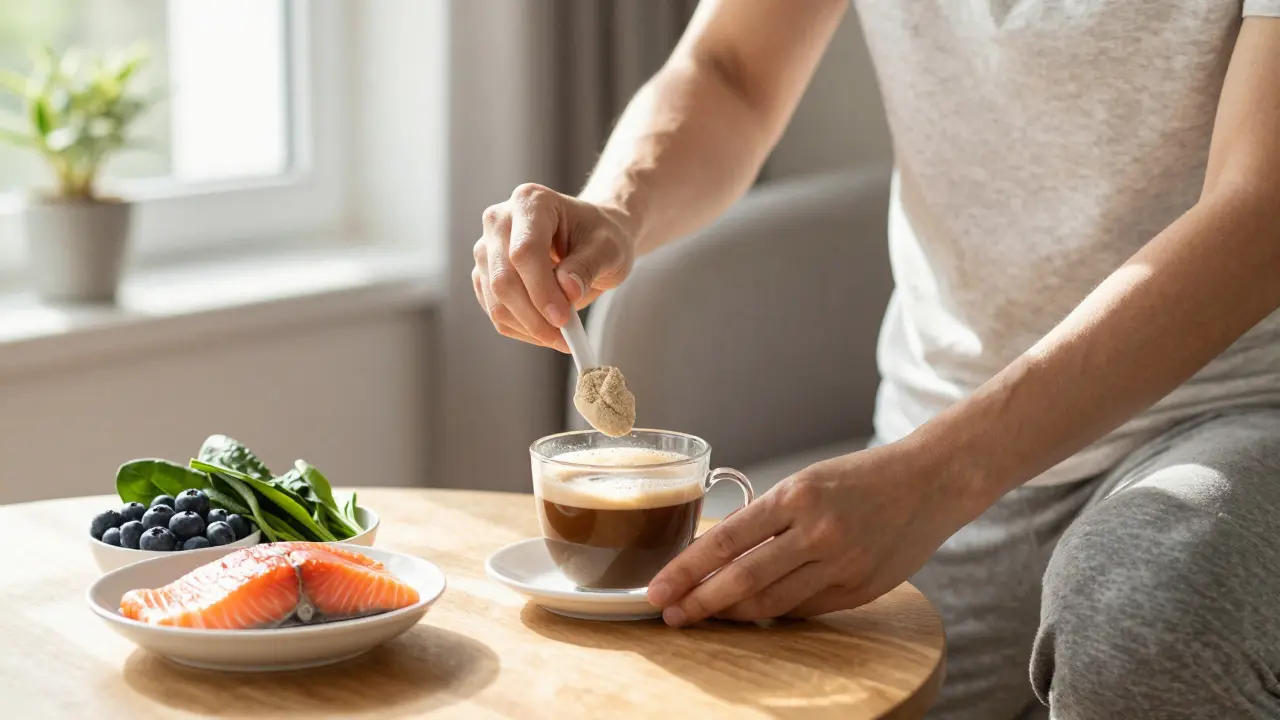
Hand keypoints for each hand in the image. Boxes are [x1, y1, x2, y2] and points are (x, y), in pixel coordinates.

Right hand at [473, 183, 637, 349]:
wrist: (590, 236)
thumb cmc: (600, 237)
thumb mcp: (609, 248)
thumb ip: (588, 267)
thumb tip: (566, 291)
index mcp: (530, 202)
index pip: (525, 251)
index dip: (541, 290)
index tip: (563, 319)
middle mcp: (499, 220)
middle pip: (504, 279)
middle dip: (534, 316)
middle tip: (564, 337)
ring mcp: (487, 248)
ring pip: (496, 300)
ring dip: (528, 327)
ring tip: (562, 336)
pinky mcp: (485, 274)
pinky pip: (495, 312)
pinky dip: (521, 329)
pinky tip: (547, 331)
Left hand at [647, 440, 988, 625]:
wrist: (930, 482)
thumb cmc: (860, 478)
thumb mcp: (806, 483)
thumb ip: (768, 520)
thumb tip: (718, 559)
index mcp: (797, 496)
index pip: (726, 541)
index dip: (686, 570)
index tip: (657, 589)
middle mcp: (818, 532)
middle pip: (743, 581)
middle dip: (699, 602)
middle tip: (670, 614)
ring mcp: (843, 565)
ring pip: (772, 604)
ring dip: (731, 613)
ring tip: (703, 614)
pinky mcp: (862, 590)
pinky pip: (805, 610)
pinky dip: (773, 613)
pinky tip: (751, 612)